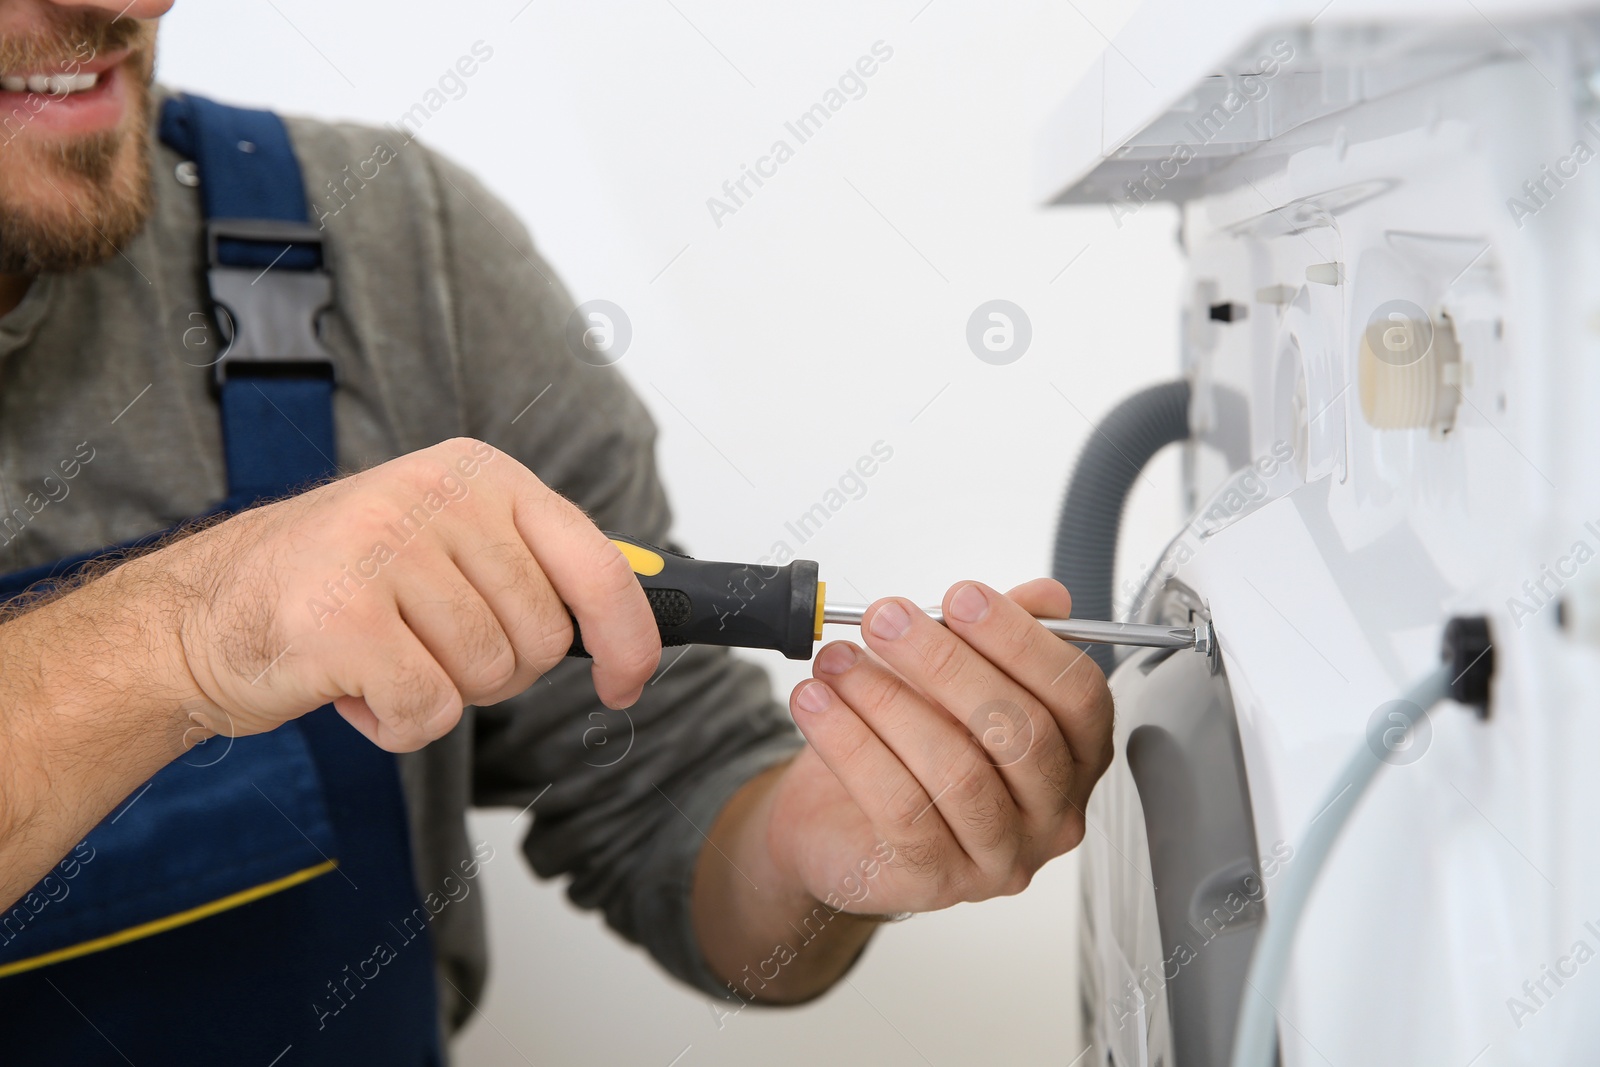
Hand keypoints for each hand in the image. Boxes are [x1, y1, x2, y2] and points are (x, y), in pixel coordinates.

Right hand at [136, 438, 659, 750]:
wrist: (201, 614)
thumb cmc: (338, 587)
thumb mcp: (446, 546)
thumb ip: (532, 567)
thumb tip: (638, 615)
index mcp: (479, 475)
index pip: (596, 563)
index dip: (630, 636)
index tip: (627, 681)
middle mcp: (437, 497)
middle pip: (542, 637)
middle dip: (495, 669)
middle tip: (425, 645)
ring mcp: (386, 551)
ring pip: (486, 678)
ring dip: (438, 693)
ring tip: (379, 655)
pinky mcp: (342, 618)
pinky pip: (429, 712)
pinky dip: (396, 725)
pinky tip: (349, 685)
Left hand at [767, 578, 1112, 914]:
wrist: (835, 820)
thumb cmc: (906, 745)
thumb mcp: (950, 677)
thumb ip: (996, 636)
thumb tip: (1044, 596)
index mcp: (1075, 755)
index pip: (1077, 694)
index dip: (1021, 640)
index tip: (961, 597)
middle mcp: (1052, 813)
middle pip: (1019, 732)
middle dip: (944, 663)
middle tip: (886, 620)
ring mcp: (999, 856)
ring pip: (958, 772)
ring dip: (888, 701)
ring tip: (838, 661)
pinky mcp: (937, 882)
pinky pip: (899, 809)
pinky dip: (851, 746)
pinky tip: (818, 706)